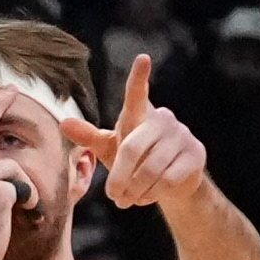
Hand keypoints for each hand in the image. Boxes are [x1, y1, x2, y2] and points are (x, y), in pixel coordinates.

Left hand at [58, 54, 212, 211]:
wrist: (173, 182)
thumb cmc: (136, 160)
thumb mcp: (111, 149)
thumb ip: (90, 137)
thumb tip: (64, 124)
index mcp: (140, 114)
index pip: (137, 94)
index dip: (139, 77)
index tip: (143, 58)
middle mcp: (163, 119)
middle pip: (133, 149)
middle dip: (119, 177)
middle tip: (113, 197)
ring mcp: (182, 135)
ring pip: (151, 169)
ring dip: (135, 190)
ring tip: (127, 200)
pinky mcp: (195, 155)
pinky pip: (168, 179)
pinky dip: (153, 194)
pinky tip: (147, 198)